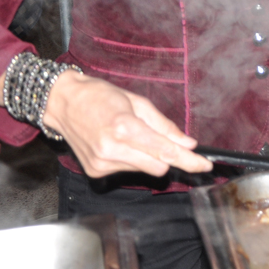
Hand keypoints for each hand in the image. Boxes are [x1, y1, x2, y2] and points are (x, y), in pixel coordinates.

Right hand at [42, 70, 212, 178]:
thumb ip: (164, 126)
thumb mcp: (138, 103)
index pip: (165, 151)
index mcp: (125, 127)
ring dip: (147, 156)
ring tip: (131, 135)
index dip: (188, 160)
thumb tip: (187, 143)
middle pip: (158, 166)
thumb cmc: (100, 97)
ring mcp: (102, 163)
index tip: (205, 164)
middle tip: (168, 143)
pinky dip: (131, 159)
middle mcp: (112, 149)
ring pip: (143, 169)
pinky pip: (127, 171)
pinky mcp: (95, 171)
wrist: (63, 103)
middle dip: (168, 157)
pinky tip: (118, 144)